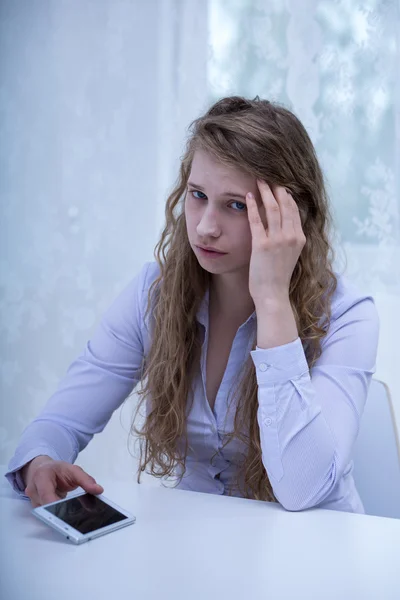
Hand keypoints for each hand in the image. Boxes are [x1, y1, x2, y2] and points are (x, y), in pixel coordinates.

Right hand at [23, 457, 103, 507]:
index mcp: (42, 476)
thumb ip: (86, 480)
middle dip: (59, 513)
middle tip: (75, 517)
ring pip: (45, 513)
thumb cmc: (57, 469)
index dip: (56, 504)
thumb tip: (98, 490)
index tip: (67, 511)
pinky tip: (66, 514)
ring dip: (58, 514)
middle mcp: (34, 489)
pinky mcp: (36, 508)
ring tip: (73, 514)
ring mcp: (33, 500)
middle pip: (44, 507)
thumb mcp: (73, 470)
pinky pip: (46, 514)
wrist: (43, 469)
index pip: (46, 494)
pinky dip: (57, 514)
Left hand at [246, 180, 305, 306]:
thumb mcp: (290, 256)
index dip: (287, 196)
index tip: (280, 185)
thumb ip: (289, 240)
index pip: (294, 210)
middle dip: (277, 189)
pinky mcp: (262, 246)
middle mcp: (291, 237)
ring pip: (273, 209)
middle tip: (269, 176)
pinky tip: (248, 196)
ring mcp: (277, 241)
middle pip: (285, 205)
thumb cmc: (278, 278)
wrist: (273, 295)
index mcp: (300, 239)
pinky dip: (253, 206)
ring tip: (259, 180)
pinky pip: (257, 220)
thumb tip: (283, 226)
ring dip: (265, 192)